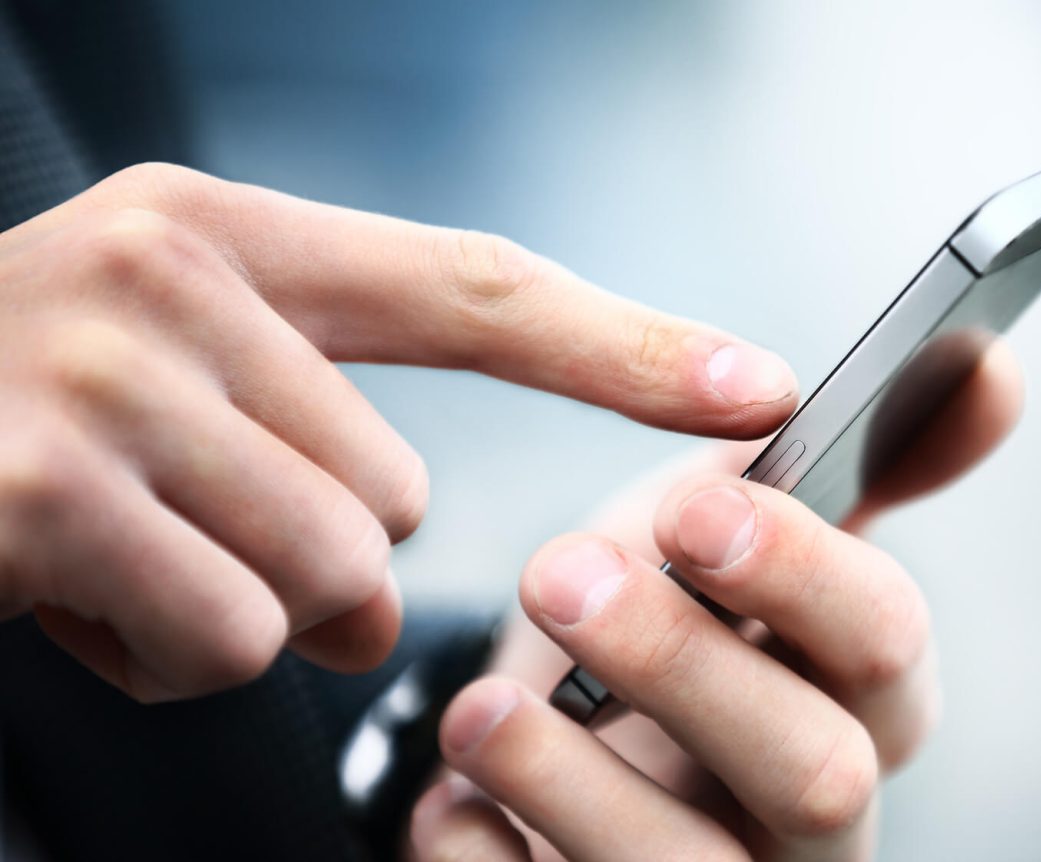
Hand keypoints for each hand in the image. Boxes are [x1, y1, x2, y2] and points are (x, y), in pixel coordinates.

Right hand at [0, 163, 796, 701]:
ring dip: (240, 611)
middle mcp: (173, 280)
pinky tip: (67, 597)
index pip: (476, 289)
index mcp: (227, 240)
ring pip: (328, 580)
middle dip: (313, 555)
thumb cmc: (6, 416)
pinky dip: (165, 659)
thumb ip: (309, 421)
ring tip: (119, 558)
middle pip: (395, 495)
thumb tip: (407, 559)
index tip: (758, 384)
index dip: (631, 344)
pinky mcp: (51, 493)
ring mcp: (109, 379)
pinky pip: (232, 640)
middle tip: (179, 524)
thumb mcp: (160, 368)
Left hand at [410, 343, 1023, 860]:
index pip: (888, 645)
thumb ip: (852, 456)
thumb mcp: (748, 523)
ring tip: (481, 711)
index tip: (693, 504)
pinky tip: (452, 806)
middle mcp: (818, 810)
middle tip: (560, 574)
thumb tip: (986, 366)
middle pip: (816, 773)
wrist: (568, 727)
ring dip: (572, 783)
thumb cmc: (676, 612)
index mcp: (864, 691)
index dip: (803, 576)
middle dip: (687, 668)